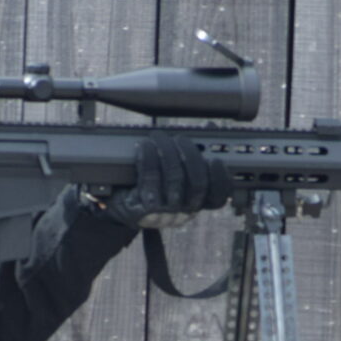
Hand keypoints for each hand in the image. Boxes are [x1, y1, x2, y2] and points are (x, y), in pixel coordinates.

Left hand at [103, 133, 231, 228]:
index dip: (221, 179)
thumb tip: (210, 126)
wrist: (120, 206)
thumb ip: (193, 151)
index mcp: (195, 204)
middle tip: (181, 139)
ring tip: (159, 136)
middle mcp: (184, 212)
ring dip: (167, 151)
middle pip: (198, 184)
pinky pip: (150, 179)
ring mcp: (165, 213)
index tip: (216, 160)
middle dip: (191, 156)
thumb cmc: (151, 184)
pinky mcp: (145, 209)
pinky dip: (149, 158)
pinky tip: (146, 146)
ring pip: (174, 178)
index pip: (218, 198)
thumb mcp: (173, 170)